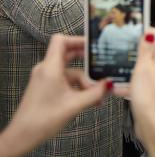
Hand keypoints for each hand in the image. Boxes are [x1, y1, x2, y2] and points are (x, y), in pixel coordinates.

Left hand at [0, 35, 110, 156]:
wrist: (23, 136)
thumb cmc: (44, 119)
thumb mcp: (75, 104)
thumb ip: (95, 93)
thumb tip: (111, 84)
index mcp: (50, 68)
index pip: (61, 41)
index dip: (78, 39)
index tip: (94, 45)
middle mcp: (46, 69)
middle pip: (68, 54)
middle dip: (87, 59)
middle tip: (103, 63)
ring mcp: (46, 78)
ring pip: (71, 71)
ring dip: (85, 80)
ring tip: (99, 94)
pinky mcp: (47, 87)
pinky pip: (67, 81)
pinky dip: (79, 87)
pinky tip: (90, 99)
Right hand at [123, 29, 154, 156]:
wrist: (153, 123)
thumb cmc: (150, 97)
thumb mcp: (143, 67)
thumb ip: (145, 48)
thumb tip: (148, 31)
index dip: (142, 30)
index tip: (129, 29)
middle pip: (148, 50)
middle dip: (133, 49)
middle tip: (119, 48)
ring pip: (141, 66)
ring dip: (129, 67)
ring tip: (116, 67)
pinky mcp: (152, 89)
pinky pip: (139, 81)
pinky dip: (129, 82)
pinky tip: (118, 86)